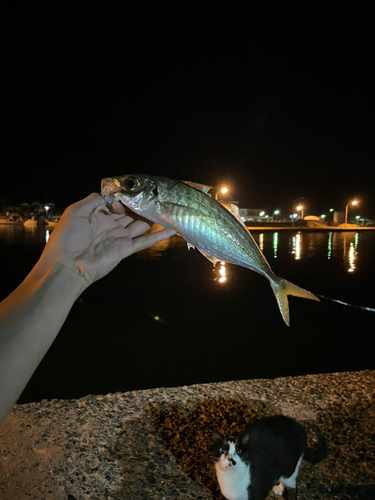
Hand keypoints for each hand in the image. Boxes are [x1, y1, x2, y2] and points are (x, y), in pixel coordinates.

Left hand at [41, 193, 175, 284]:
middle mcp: (110, 225)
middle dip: (141, 206)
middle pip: (130, 213)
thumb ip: (92, 200)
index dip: (124, 197)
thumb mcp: (75, 211)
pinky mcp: (125, 249)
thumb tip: (110, 196)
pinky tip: (172, 229)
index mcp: (97, 215)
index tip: (135, 191)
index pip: (115, 203)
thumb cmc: (68, 237)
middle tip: (157, 197)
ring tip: (167, 208)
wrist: (68, 266)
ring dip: (151, 217)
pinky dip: (158, 236)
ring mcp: (119, 237)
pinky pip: (144, 241)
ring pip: (139, 225)